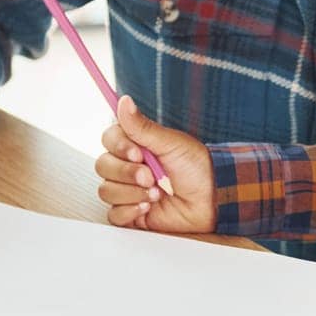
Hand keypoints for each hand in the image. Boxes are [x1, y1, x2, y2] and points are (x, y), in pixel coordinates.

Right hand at [95, 95, 214, 231]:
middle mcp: (128, 166)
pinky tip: (148, 207)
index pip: (109, 139)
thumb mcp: (170, 143)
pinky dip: (130, 211)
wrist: (212, 199)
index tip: (138, 153)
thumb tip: (124, 101)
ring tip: (157, 193)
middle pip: (103, 165)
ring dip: (132, 192)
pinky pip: (113, 214)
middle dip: (127, 173)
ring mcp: (128, 190)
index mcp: (136, 146)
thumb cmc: (196, 167)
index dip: (119, 147)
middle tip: (151, 177)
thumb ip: (142, 126)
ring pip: (106, 190)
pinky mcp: (131, 214)